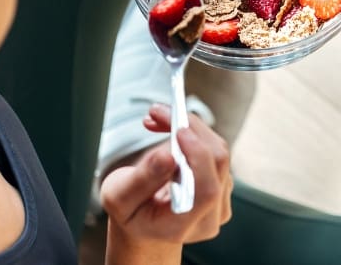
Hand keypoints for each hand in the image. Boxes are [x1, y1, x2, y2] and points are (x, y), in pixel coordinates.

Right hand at [100, 103, 232, 244]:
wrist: (144, 227)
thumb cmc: (129, 214)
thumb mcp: (118, 198)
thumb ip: (142, 179)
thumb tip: (167, 155)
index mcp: (181, 228)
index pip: (206, 191)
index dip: (198, 156)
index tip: (178, 130)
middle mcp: (208, 220)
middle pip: (218, 165)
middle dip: (191, 129)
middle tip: (158, 112)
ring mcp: (220, 205)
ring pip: (218, 154)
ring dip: (190, 129)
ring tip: (157, 119)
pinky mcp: (222, 188)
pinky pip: (216, 154)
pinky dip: (194, 136)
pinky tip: (170, 132)